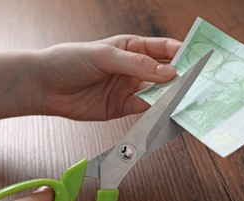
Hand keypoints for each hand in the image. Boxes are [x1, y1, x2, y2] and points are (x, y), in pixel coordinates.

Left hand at [0, 35, 180, 120]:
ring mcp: (130, 87)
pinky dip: (156, 109)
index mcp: (131, 47)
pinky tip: (165, 110)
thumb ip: (137, 64)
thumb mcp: (105, 56)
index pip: (163, 48)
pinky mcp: (123, 107)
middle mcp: (134, 68)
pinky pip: (145, 108)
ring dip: (170, 95)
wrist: (45, 86)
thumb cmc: (71, 60)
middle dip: (181, 76)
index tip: (197, 59)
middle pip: (164, 72)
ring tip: (185, 98)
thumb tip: (169, 72)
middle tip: (198, 83)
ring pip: (158, 91)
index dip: (181, 52)